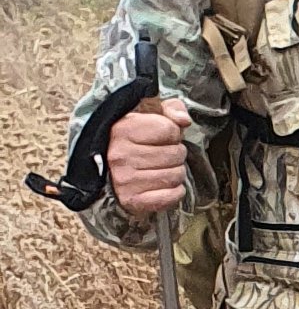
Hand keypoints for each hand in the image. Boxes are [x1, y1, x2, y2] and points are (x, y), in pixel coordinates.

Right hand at [106, 95, 191, 215]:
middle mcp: (120, 155)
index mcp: (122, 129)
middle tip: (163, 155)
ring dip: (176, 172)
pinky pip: (171, 196)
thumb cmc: (133, 140)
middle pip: (176, 154)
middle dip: (176, 154)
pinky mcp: (132, 200)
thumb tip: (184, 120)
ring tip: (162, 168)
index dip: (173, 133)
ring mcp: (125, 180)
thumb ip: (172, 108)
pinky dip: (175, 192)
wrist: (105, 169)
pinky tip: (164, 185)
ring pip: (176, 175)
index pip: (170, 130)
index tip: (163, 137)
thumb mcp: (149, 114)